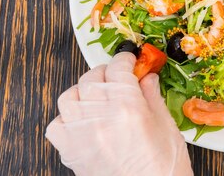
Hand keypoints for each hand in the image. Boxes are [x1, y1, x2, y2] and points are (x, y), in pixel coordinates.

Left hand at [46, 53, 192, 175]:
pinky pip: (56, 125)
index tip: (130, 60)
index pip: (117, 67)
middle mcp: (99, 116)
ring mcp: (81, 134)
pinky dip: (67, 118)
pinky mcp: (71, 152)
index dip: (125, 59)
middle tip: (119, 78)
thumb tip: (147, 78)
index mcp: (127, 106)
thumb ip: (152, 97)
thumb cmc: (162, 169)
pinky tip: (84, 121)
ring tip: (99, 97)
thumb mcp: (167, 126)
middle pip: (92, 77)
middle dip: (106, 73)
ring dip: (84, 92)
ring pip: (70, 96)